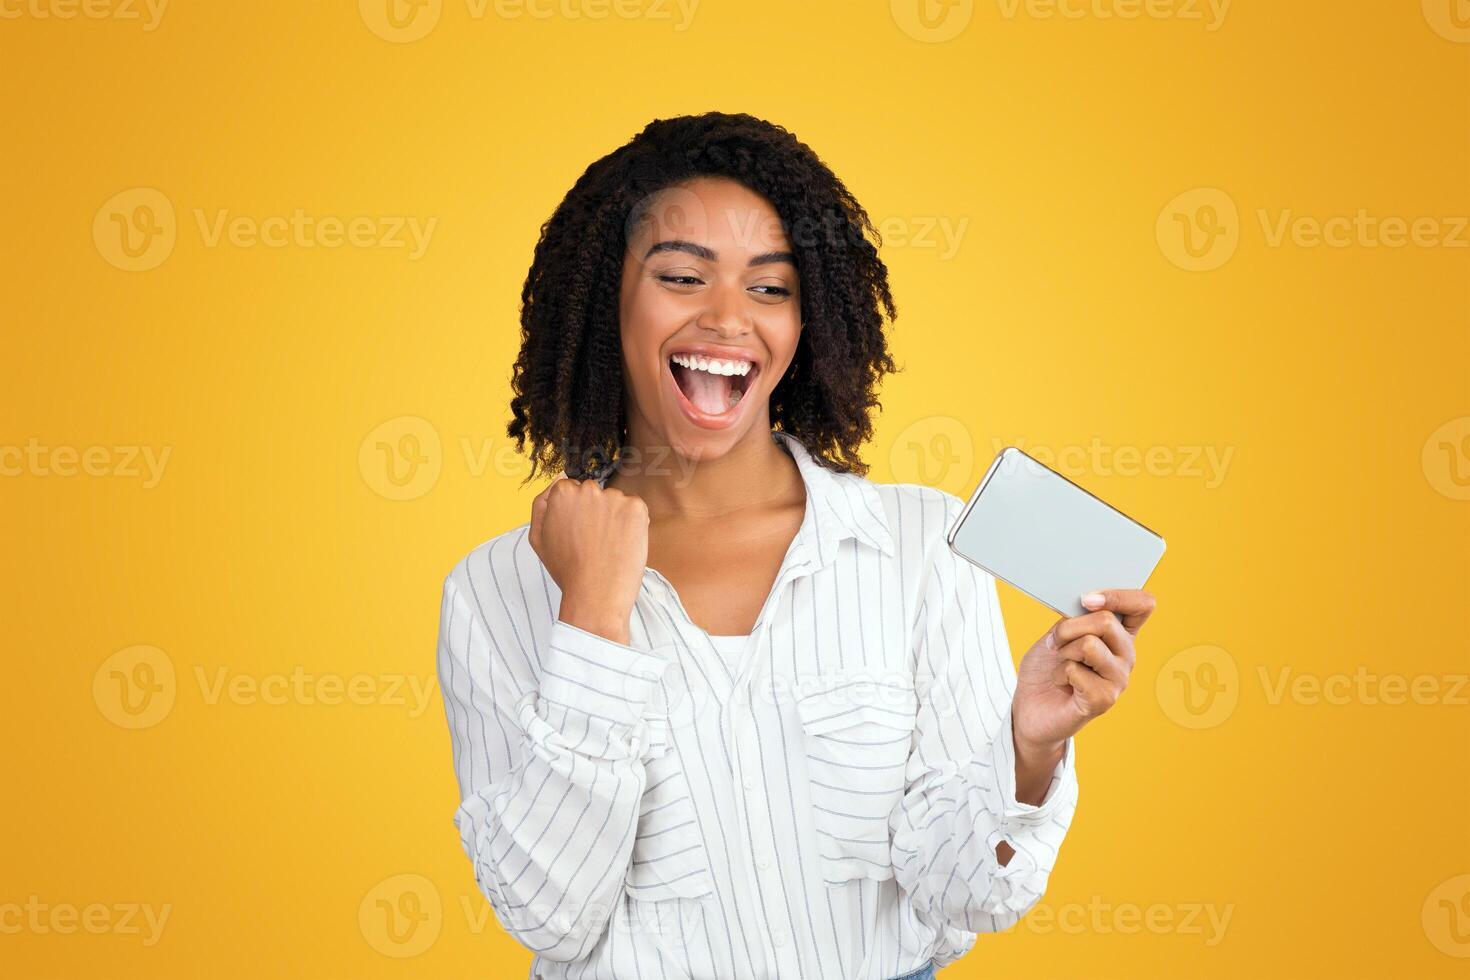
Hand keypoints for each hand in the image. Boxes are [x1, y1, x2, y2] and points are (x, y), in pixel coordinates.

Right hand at [528, 472, 649, 644]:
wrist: (596, 594)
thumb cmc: (566, 569)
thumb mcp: (538, 537)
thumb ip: (542, 503)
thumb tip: (559, 477)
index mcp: (562, 493)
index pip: (572, 490)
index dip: (577, 514)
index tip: (578, 534)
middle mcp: (588, 489)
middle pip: (595, 494)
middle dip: (596, 512)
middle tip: (594, 543)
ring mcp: (614, 497)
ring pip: (616, 502)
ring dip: (615, 518)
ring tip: (608, 547)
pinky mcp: (636, 508)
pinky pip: (635, 510)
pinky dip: (633, 525)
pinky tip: (623, 545)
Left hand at [1011, 589, 1157, 751]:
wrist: (1030, 706)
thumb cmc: (1046, 667)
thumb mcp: (1059, 632)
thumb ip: (1077, 618)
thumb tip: (1087, 603)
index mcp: (1120, 634)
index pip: (1142, 604)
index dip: (1118, 596)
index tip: (1087, 599)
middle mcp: (1126, 655)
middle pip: (1107, 621)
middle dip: (1069, 627)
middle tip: (1056, 642)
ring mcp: (1118, 679)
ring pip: (1089, 644)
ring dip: (1063, 651)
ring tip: (1061, 664)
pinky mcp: (1104, 700)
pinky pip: (1076, 670)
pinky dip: (1059, 673)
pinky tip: (1063, 684)